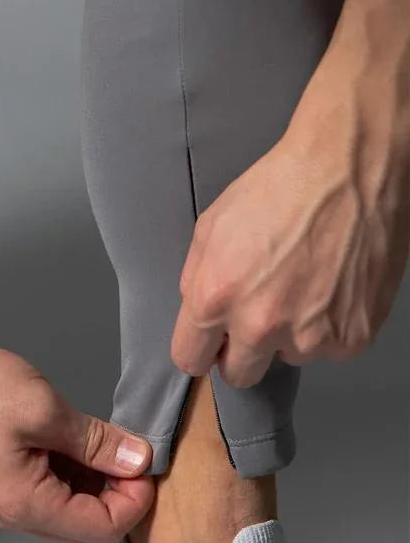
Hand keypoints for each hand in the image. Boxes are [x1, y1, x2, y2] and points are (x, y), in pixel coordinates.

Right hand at [0, 338, 154, 542]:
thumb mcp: (44, 409)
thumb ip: (96, 441)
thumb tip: (137, 460)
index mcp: (26, 506)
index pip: (102, 528)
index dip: (135, 500)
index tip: (145, 462)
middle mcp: (14, 515)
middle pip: (85, 525)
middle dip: (118, 493)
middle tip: (132, 450)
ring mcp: (3, 501)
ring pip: (67, 508)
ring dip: (95, 481)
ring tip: (105, 439)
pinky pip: (46, 491)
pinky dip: (70, 471)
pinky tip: (76, 439)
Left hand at [171, 99, 409, 387]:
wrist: (349, 168)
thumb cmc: (280, 188)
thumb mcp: (211, 228)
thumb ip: (196, 281)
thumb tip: (198, 318)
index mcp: (215, 299)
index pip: (191, 360)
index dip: (201, 349)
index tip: (212, 342)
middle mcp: (260, 325)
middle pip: (238, 374)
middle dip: (243, 350)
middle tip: (261, 313)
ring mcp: (310, 336)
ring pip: (288, 357)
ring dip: (292, 333)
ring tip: (306, 283)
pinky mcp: (352, 336)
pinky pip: (330, 348)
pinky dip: (331, 326)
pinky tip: (333, 285)